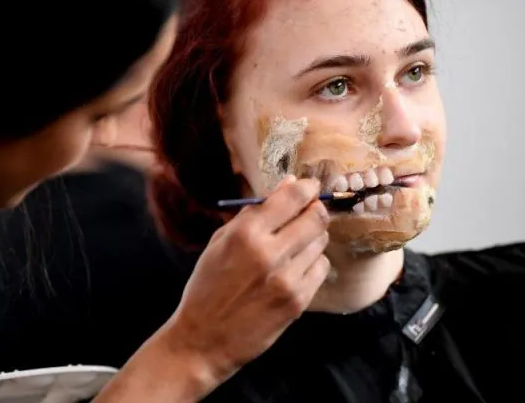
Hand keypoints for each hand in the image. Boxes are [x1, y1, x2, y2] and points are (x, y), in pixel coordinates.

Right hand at [165, 175, 330, 383]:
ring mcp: (287, 279)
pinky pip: (321, 269)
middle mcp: (270, 253)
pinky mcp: (298, 301)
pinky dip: (313, 263)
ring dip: (312, 238)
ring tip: (294, 245)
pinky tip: (295, 268)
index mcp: (246, 233)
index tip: (309, 186)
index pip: (292, 198)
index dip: (307, 187)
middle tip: (311, 210)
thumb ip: (253, 214)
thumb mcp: (220, 242)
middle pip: (316, 218)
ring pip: (321, 243)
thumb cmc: (207, 287)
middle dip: (316, 209)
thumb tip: (286, 185)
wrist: (204, 339)